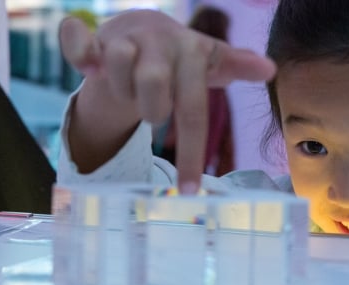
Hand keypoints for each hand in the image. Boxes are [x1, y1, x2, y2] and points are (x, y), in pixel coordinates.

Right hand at [59, 10, 275, 192]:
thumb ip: (235, 66)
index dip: (190, 153)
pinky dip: (78, 53)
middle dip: (152, 110)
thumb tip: (270, 69)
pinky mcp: (94, 34)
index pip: (194, 110)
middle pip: (154, 88)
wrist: (142, 28)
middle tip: (154, 109)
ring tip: (129, 87)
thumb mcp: (208, 64)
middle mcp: (160, 40)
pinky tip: (89, 66)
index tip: (188, 192)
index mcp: (192, 52)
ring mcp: (125, 36)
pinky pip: (78, 41)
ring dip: (121, 90)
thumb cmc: (179, 59)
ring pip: (117, 65)